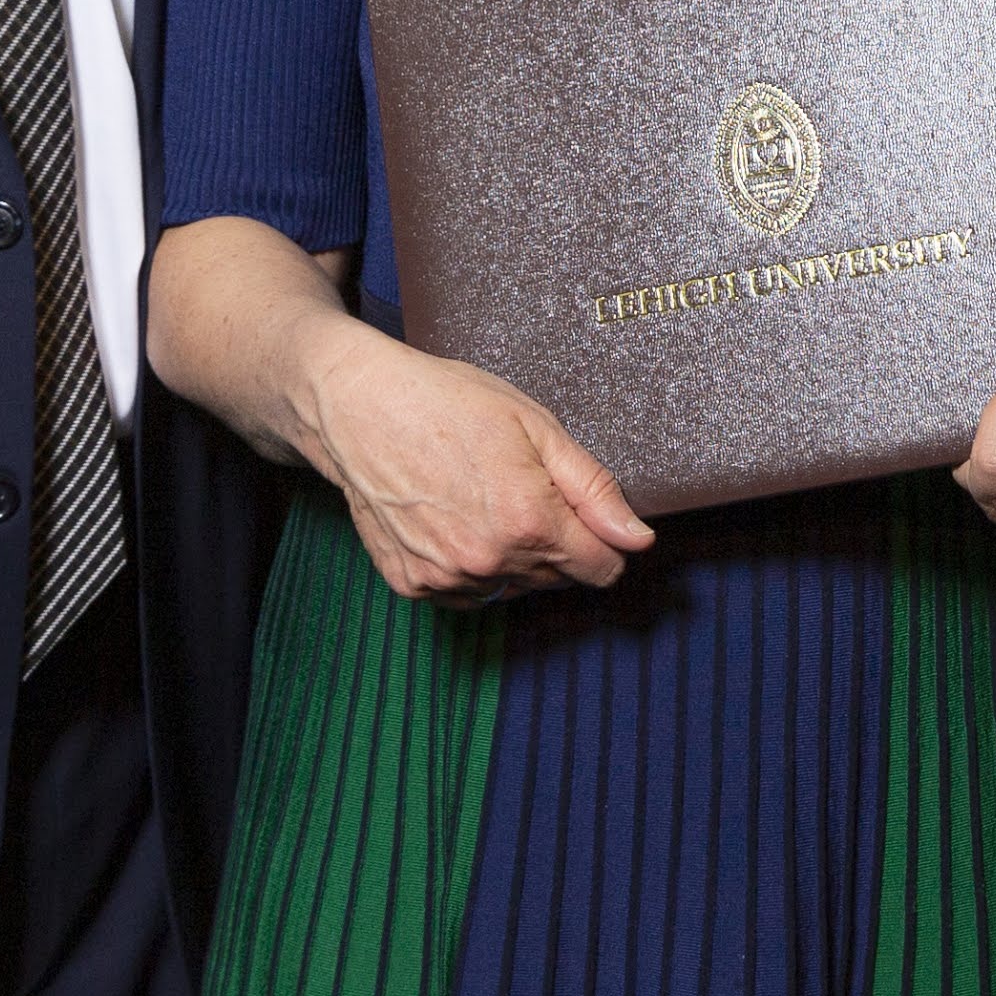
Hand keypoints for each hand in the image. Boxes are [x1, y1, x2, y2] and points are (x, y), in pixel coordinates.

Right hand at [294, 316, 653, 601]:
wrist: (358, 407)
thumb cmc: (446, 403)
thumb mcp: (536, 427)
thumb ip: (594, 489)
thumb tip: (637, 539)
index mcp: (531, 522)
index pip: (602, 569)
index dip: (601, 540)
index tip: (583, 515)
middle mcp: (490, 562)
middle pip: (557, 578)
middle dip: (553, 541)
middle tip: (518, 487)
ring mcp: (447, 578)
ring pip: (510, 586)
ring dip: (509, 556)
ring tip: (477, 498)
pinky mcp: (413, 585)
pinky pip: (465, 592)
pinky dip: (466, 565)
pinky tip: (449, 518)